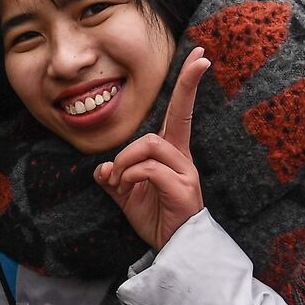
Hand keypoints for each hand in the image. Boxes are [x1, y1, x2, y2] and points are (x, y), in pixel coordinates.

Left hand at [94, 46, 209, 250]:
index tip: (201, 56)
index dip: (189, 84)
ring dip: (127, 162)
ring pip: (151, 145)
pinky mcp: (183, 189)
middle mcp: (183, 159)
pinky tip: (126, 191)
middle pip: (169, 122)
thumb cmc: (154, 218)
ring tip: (121, 184)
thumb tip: (103, 168)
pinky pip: (149, 168)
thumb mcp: (126, 194)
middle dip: (173, 101)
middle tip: (162, 115)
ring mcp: (186, 173)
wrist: (171, 249)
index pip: (181, 112)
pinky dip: (130, 176)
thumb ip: (114, 177)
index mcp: (171, 155)